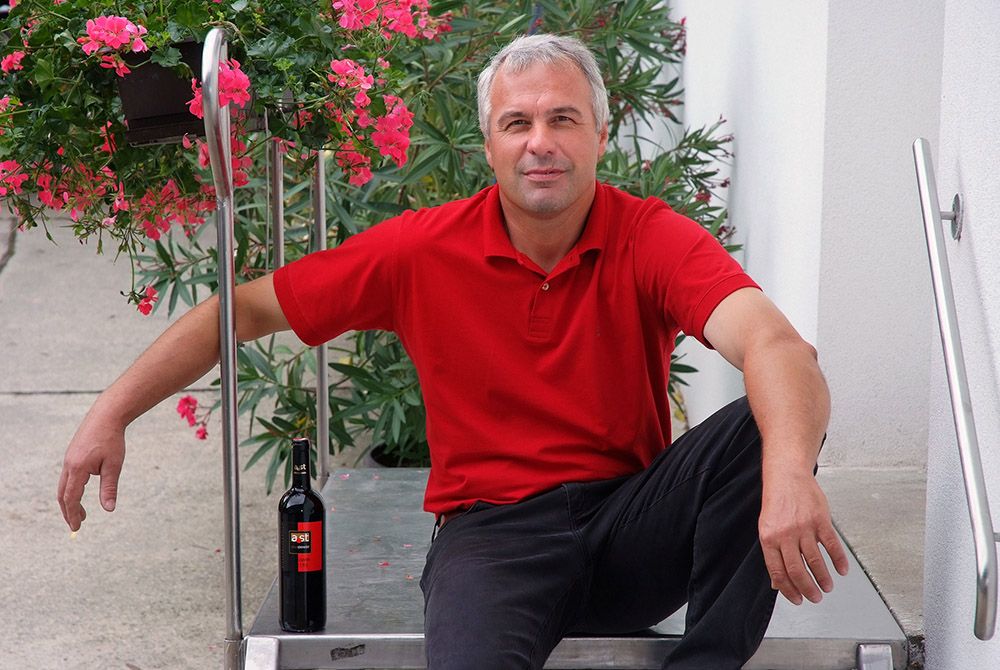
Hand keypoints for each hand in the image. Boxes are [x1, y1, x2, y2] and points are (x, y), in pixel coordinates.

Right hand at [57, 411, 125, 530]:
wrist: (106, 415)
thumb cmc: (112, 440)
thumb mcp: (114, 465)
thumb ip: (109, 488)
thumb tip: (109, 509)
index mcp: (77, 469)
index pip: (71, 498)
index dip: (73, 514)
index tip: (77, 527)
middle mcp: (68, 465)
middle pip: (63, 495)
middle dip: (68, 511)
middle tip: (77, 524)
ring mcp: (68, 459)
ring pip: (64, 486)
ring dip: (69, 501)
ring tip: (81, 512)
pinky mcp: (72, 455)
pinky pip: (67, 477)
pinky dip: (71, 489)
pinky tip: (81, 492)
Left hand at [758, 471, 848, 604]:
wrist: (787, 476)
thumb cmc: (777, 501)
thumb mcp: (767, 527)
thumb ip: (773, 553)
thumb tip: (777, 581)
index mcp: (768, 538)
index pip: (778, 571)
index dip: (788, 589)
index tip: (796, 599)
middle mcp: (785, 535)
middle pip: (797, 570)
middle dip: (807, 589)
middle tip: (814, 597)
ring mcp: (804, 528)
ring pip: (815, 561)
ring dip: (823, 578)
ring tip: (827, 587)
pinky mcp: (820, 521)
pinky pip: (831, 546)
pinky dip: (838, 561)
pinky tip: (841, 570)